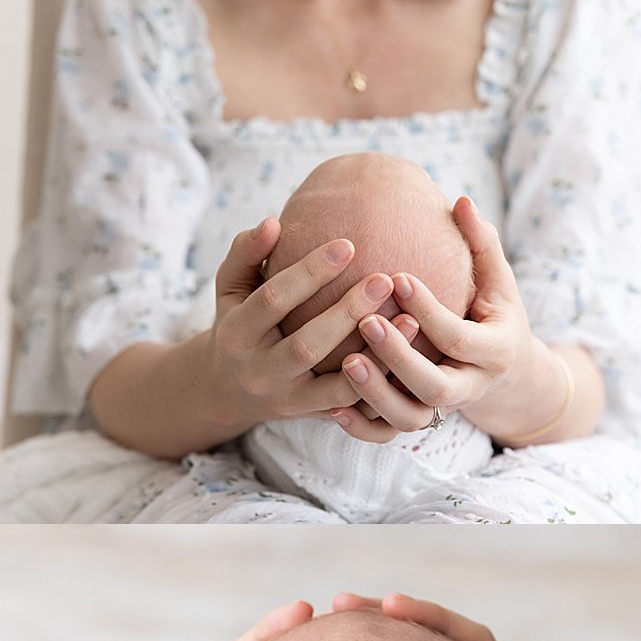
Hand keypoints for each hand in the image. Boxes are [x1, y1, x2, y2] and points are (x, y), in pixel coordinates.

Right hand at [201, 219, 411, 433]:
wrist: (227, 390)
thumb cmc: (239, 323)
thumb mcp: (229, 289)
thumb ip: (246, 255)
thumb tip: (272, 222)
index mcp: (237, 333)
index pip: (273, 299)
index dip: (309, 273)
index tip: (347, 244)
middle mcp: (261, 371)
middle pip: (307, 345)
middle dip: (348, 313)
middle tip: (386, 280)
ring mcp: (289, 400)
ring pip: (336, 387)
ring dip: (377, 358)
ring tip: (413, 322)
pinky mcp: (314, 417)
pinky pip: (355, 410)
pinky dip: (383, 388)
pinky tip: (413, 359)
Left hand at [330, 198, 564, 443]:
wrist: (506, 372)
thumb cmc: (494, 313)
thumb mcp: (499, 281)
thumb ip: (482, 244)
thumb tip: (462, 200)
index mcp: (495, 352)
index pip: (460, 337)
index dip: (429, 310)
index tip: (397, 277)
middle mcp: (472, 388)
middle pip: (436, 388)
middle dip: (399, 358)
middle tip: (365, 322)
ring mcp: (445, 411)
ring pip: (410, 418)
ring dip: (376, 394)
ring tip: (345, 362)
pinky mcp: (420, 421)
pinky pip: (389, 434)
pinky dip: (361, 426)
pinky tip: (331, 406)